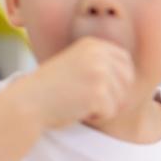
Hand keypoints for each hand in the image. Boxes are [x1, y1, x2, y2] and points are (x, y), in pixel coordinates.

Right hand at [14, 37, 134, 129]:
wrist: (27, 102)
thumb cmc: (51, 88)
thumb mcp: (77, 65)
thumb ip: (102, 64)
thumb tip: (133, 77)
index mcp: (93, 44)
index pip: (126, 62)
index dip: (120, 80)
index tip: (103, 89)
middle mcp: (99, 54)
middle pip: (128, 81)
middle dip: (113, 95)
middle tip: (87, 98)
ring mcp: (100, 72)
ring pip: (120, 99)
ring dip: (102, 107)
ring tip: (78, 101)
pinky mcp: (98, 93)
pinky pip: (111, 111)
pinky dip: (97, 116)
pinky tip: (76, 109)